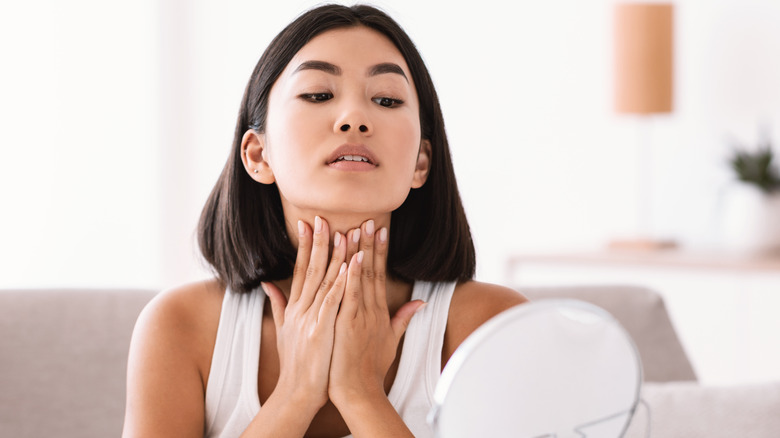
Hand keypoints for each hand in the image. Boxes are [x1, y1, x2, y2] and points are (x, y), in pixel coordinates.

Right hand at [262, 216, 347, 412]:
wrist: (297, 392)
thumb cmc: (296, 363)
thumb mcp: (283, 330)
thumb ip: (277, 304)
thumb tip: (267, 283)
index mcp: (295, 307)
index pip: (301, 269)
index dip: (305, 245)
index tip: (309, 223)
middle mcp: (301, 308)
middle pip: (311, 268)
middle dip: (318, 241)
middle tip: (324, 217)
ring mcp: (311, 318)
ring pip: (324, 279)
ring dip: (335, 254)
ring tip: (344, 232)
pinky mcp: (322, 329)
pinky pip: (333, 300)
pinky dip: (341, 281)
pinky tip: (350, 264)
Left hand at [328, 220, 425, 406]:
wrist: (359, 391)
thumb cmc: (370, 369)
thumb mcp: (390, 341)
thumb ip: (403, 319)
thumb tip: (420, 302)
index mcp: (378, 313)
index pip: (379, 275)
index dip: (379, 251)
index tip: (379, 229)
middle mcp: (371, 311)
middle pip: (371, 271)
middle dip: (371, 243)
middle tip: (370, 218)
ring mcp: (359, 316)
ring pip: (360, 278)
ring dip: (358, 252)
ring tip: (356, 228)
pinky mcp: (347, 324)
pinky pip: (349, 295)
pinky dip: (350, 276)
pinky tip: (350, 258)